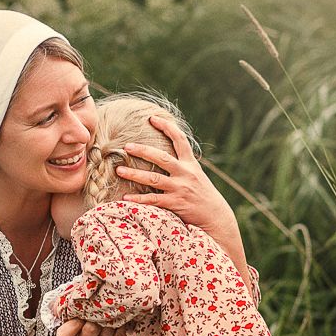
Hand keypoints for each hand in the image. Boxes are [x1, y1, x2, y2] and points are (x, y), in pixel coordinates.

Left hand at [114, 115, 238, 243]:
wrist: (216, 217)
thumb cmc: (203, 196)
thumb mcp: (197, 176)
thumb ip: (183, 166)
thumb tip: (164, 157)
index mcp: (190, 164)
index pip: (180, 140)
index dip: (167, 127)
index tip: (152, 118)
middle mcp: (186, 173)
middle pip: (162, 157)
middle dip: (143, 150)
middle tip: (126, 146)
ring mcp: (180, 188)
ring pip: (154, 178)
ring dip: (135, 174)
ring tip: (119, 170)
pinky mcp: (176, 203)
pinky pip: (154, 200)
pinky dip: (139, 199)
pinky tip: (125, 197)